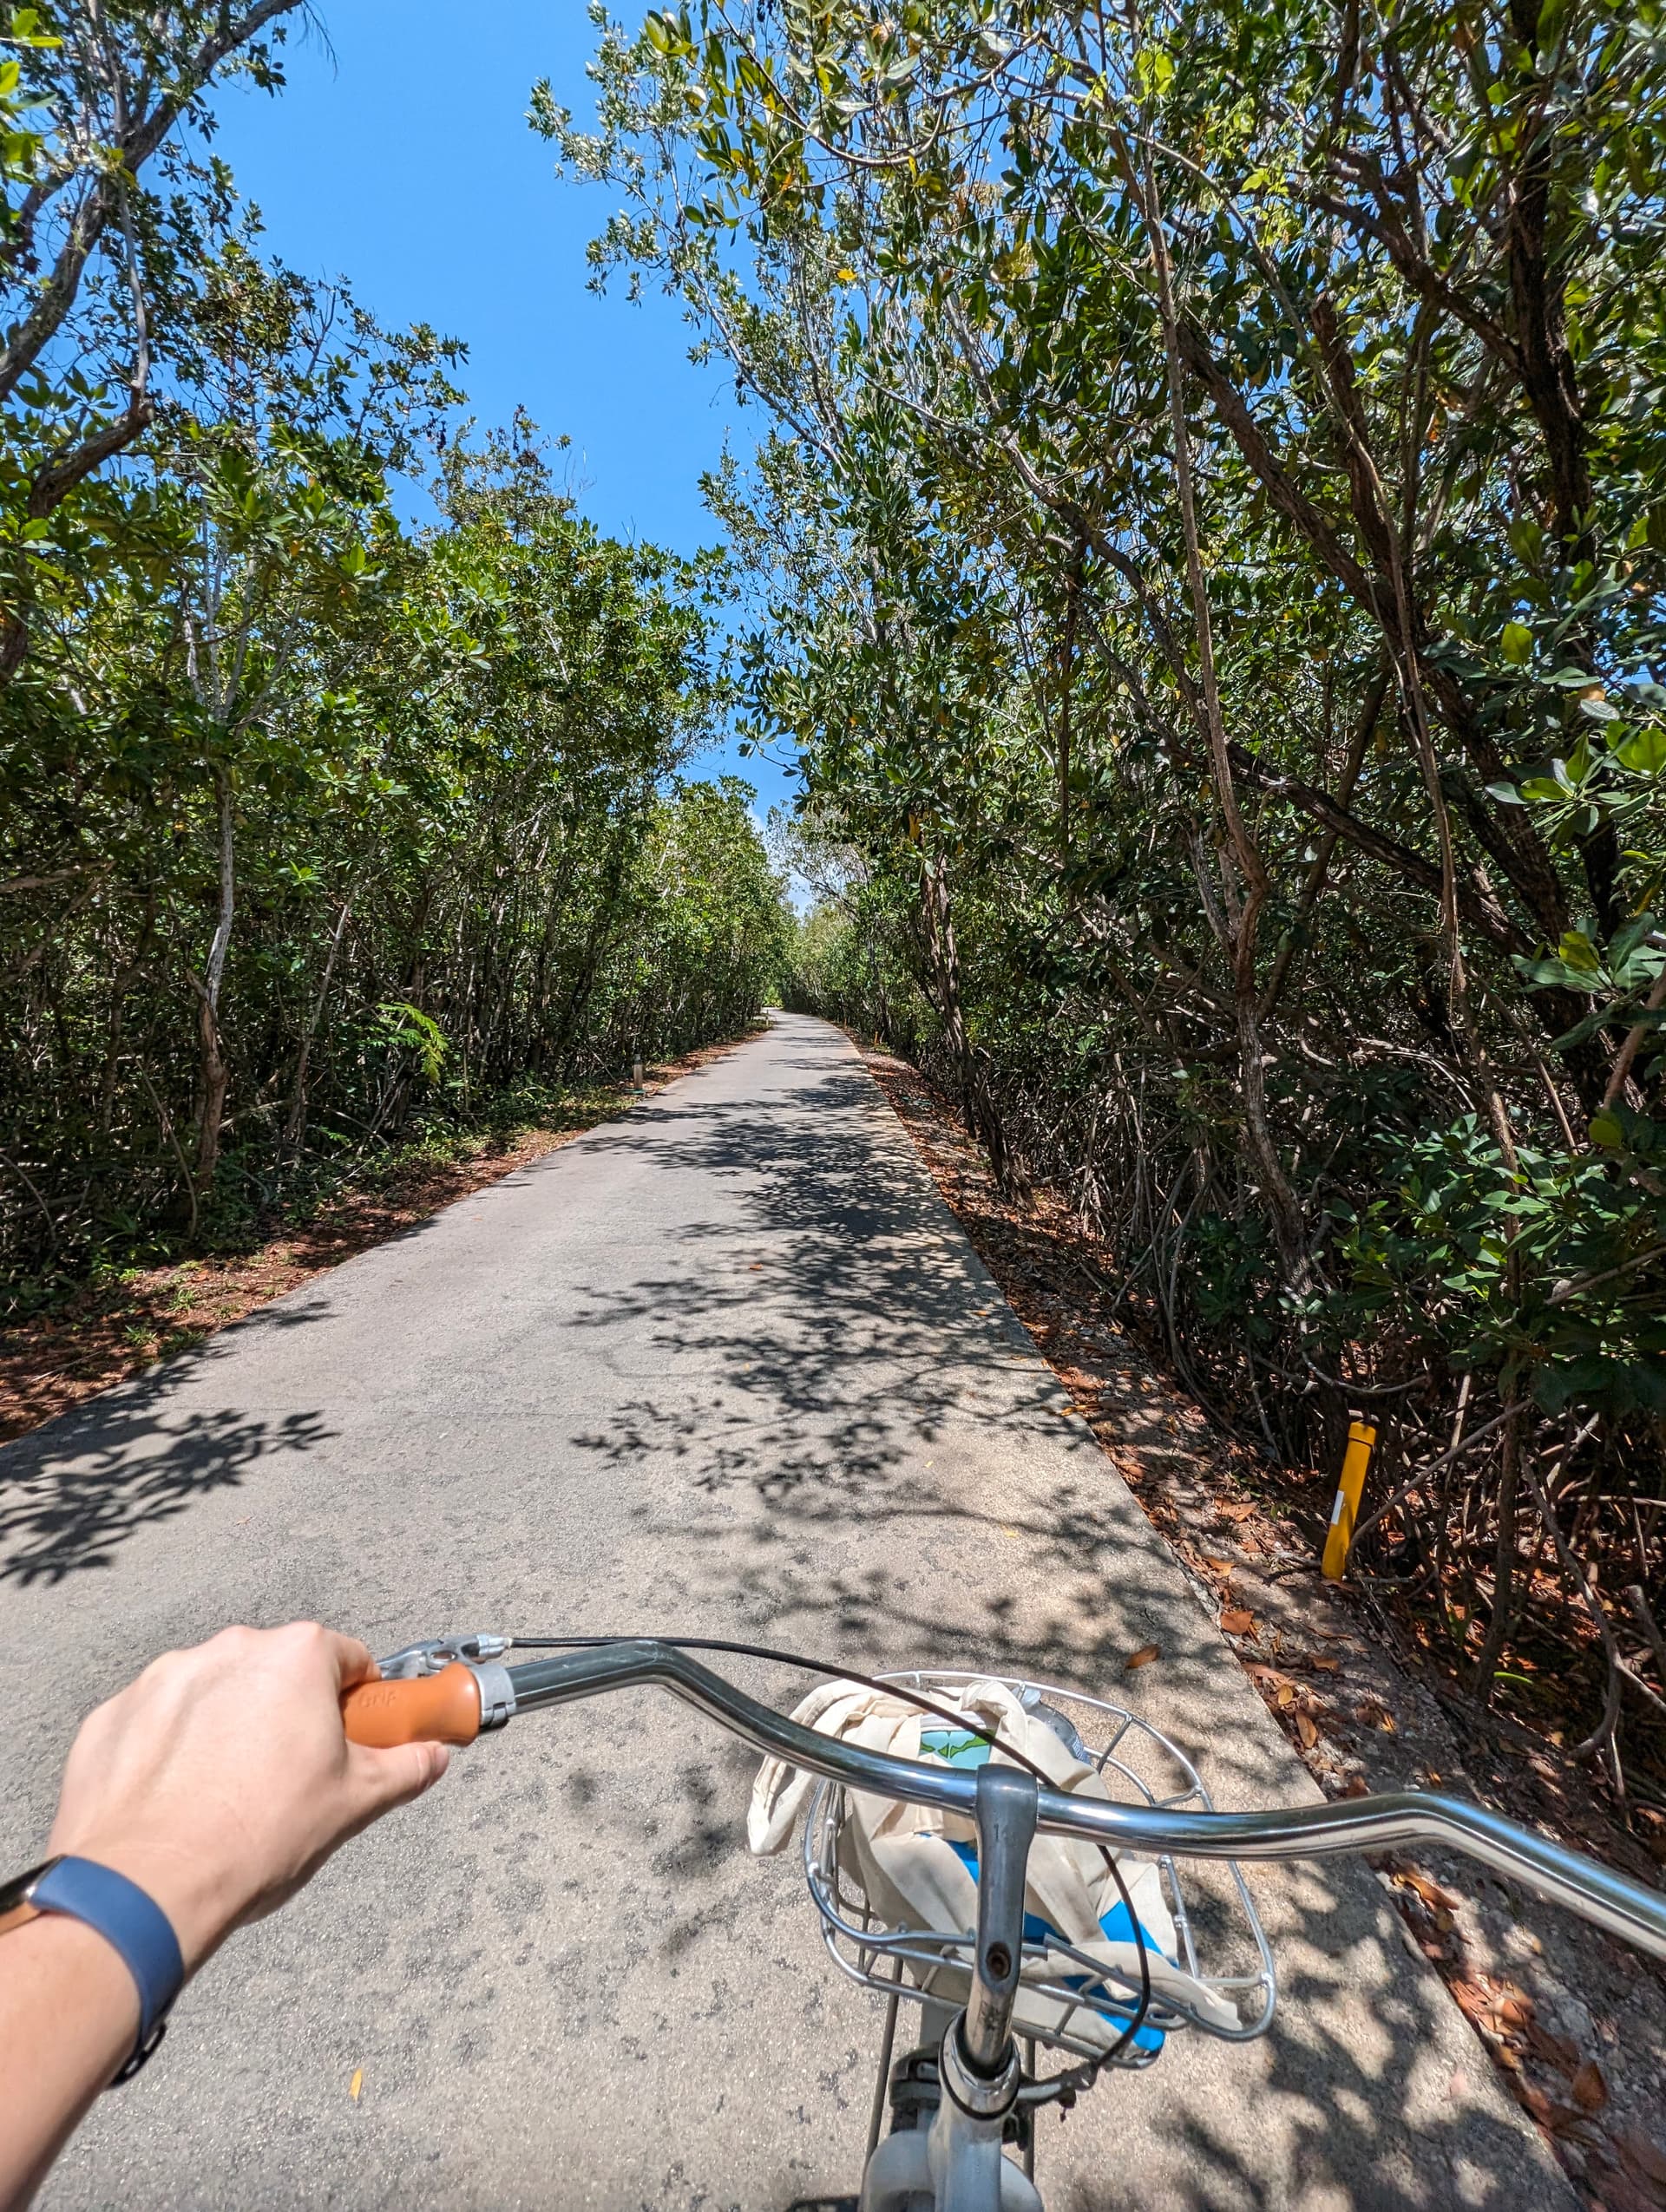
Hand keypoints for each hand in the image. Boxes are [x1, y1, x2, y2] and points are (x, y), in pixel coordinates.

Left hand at [46, 1623, 448, 1971]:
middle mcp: (230, 1650)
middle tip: (291, 1779)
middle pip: (278, 1672)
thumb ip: (403, 1768)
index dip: (358, 1703)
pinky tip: (179, 1802)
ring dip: (227, 1729)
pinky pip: (157, 1723)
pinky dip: (171, 1751)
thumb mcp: (353, 1803)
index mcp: (296, 1658)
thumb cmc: (254, 1839)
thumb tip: (432, 1757)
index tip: (354, 1738)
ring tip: (228, 1799)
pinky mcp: (114, 1715)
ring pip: (215, 1694)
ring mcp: (165, 1679)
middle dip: (289, 1715)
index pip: (348, 1660)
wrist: (147, 1888)